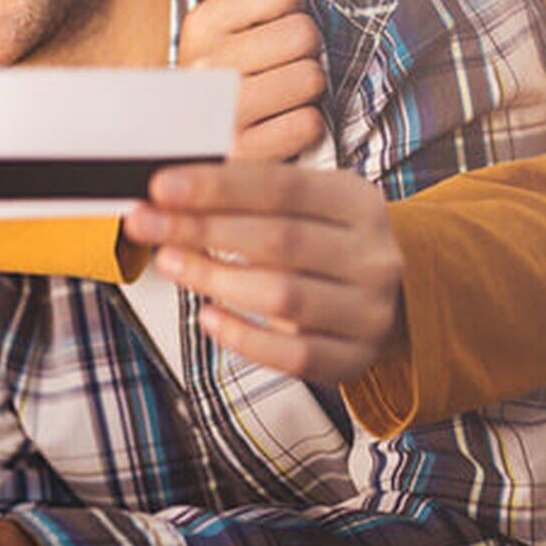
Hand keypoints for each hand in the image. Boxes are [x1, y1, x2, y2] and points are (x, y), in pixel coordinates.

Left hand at [122, 160, 403, 385]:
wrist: (399, 300)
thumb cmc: (329, 244)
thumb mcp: (309, 205)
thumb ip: (250, 196)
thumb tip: (169, 193)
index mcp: (358, 203)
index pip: (282, 187)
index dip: (217, 186)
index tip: (161, 186)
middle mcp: (371, 256)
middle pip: (278, 240)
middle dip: (201, 229)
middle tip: (145, 222)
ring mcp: (368, 311)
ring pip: (283, 297)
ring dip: (215, 279)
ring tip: (168, 262)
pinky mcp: (354, 358)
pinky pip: (294, 355)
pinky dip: (244, 338)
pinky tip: (208, 318)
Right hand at [178, 0, 326, 160]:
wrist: (182, 146)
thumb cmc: (218, 79)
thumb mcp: (225, 26)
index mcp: (202, 24)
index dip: (293, 4)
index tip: (275, 25)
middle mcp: (207, 65)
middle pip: (304, 32)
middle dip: (304, 49)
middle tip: (280, 66)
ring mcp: (223, 111)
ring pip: (311, 77)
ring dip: (307, 90)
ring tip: (280, 97)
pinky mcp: (245, 154)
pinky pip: (309, 123)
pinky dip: (304, 126)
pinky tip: (279, 125)